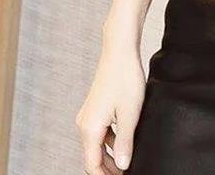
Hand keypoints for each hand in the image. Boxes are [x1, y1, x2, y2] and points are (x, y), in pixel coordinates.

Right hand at [75, 42, 145, 172]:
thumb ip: (125, 141)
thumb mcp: (130, 113)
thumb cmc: (126, 79)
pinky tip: (125, 141)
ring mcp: (88, 116)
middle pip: (93, 157)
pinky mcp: (95, 108)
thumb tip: (124, 165)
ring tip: (127, 162)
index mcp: (90, 129)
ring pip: (96, 145)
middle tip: (126, 173)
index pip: (92, 165)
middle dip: (107, 169)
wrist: (119, 52)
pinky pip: (100, 132)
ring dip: (109, 156)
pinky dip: (110, 141)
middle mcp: (84, 124)